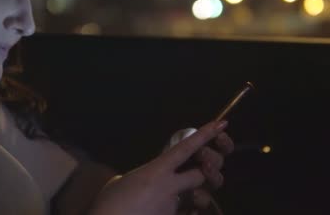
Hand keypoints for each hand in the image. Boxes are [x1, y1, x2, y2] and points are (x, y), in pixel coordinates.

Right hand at [88, 120, 228, 214]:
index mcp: (155, 171)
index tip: (221, 123)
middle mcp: (168, 188)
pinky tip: (179, 212)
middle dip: (204, 175)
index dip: (205, 134)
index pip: (185, 148)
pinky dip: (187, 214)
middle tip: (199, 176)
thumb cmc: (107, 205)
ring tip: (181, 201)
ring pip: (197, 199)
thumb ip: (139, 176)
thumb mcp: (118, 183)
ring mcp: (172, 208)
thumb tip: (144, 179)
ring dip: (194, 199)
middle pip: (201, 175)